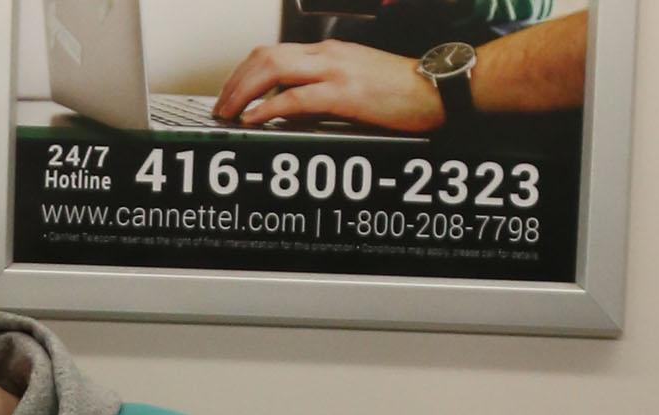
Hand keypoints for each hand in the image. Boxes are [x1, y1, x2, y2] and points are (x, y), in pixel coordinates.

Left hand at [213, 40, 441, 132]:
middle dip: (234, 82)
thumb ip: (320, 92)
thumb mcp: (354, 82)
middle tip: (220, 106)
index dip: (243, 73)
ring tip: (230, 113)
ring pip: (272, 70)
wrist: (438, 87)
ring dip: (243, 92)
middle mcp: (327, 55)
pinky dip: (268, 108)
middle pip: (264, 56)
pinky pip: (295, 97)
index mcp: (328, 51)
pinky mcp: (344, 93)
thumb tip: (288, 108)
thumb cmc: (403, 89)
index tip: (230, 94)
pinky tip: (254, 119)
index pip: (272, 52)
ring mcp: (335, 71)